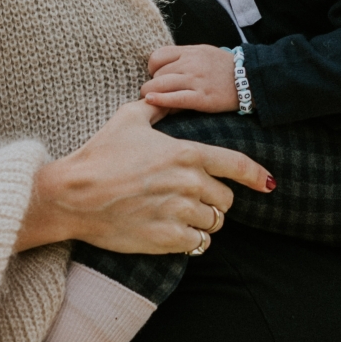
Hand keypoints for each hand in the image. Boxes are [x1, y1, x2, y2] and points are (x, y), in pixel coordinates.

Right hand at [15, 100, 272, 255]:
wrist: (72, 195)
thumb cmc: (99, 154)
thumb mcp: (127, 118)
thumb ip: (156, 108)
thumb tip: (165, 97)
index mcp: (184, 153)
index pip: (235, 164)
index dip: (256, 175)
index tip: (268, 183)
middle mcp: (188, 183)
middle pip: (225, 200)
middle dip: (214, 200)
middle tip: (193, 198)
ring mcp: (178, 212)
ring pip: (214, 223)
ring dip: (204, 221)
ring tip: (182, 215)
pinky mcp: (166, 238)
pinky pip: (198, 244)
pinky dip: (192, 240)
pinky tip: (176, 232)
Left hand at [141, 44, 238, 111]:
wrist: (250, 79)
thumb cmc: (224, 67)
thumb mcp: (204, 52)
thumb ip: (184, 56)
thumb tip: (162, 66)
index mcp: (190, 51)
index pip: (157, 56)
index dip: (152, 68)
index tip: (157, 76)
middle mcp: (191, 64)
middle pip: (157, 73)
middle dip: (153, 83)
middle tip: (158, 91)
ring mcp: (196, 80)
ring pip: (160, 85)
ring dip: (151, 93)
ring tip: (151, 99)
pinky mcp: (202, 98)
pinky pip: (175, 98)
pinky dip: (160, 100)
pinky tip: (151, 101)